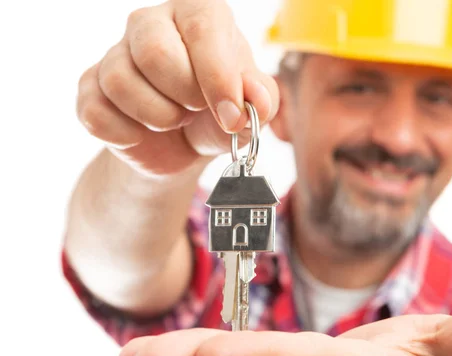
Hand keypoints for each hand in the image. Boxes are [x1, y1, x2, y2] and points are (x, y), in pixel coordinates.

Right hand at [76, 0, 278, 176]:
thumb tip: (256, 99)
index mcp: (198, 15)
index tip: (231, 117)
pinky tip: (142, 134)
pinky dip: (126, 135)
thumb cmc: (218, 114)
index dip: (217, 78)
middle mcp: (151, 23)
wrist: (180, 144)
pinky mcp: (91, 87)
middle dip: (183, 96)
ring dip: (157, 118)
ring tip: (174, 120)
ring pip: (121, 83)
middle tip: (197, 109)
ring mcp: (115, 54)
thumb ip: (260, 100)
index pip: (203, 29)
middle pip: (154, 52)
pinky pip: (95, 113)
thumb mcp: (249, 109)